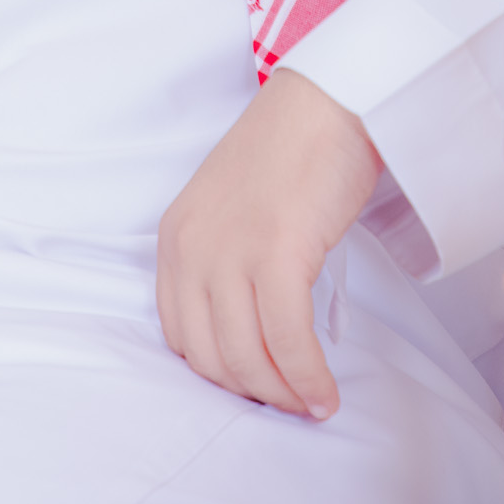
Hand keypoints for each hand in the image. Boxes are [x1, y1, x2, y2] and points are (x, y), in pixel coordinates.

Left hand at [156, 68, 381, 419]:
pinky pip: (288, 340)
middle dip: (252, 391)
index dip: (218, 372)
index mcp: (175, 237)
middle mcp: (192, 248)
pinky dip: (308, 376)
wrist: (328, 100)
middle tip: (291, 403)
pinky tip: (327, 392)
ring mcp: (232, 251)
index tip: (255, 384)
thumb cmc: (292, 149)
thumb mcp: (231, 208)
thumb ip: (227, 261)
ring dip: (283, 393)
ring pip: (247, 357)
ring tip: (314, 403)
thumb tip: (255, 330)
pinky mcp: (278, 253)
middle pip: (209, 356)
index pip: (178, 334)